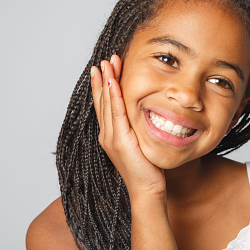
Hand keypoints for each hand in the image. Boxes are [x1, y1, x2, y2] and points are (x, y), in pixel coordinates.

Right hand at [91, 55, 165, 199]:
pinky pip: (116, 114)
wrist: (147, 190)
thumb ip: (138, 129)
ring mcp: (111, 138)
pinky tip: (112, 83)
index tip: (104, 68)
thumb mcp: (141, 144)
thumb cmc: (147, 169)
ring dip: (106, 82)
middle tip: (105, 59)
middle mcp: (106, 135)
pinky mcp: (120, 141)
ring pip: (107, 104)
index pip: (105, 105)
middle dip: (103, 78)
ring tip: (107, 64)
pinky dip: (114, 97)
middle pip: (102, 101)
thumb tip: (145, 115)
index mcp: (110, 135)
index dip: (102, 86)